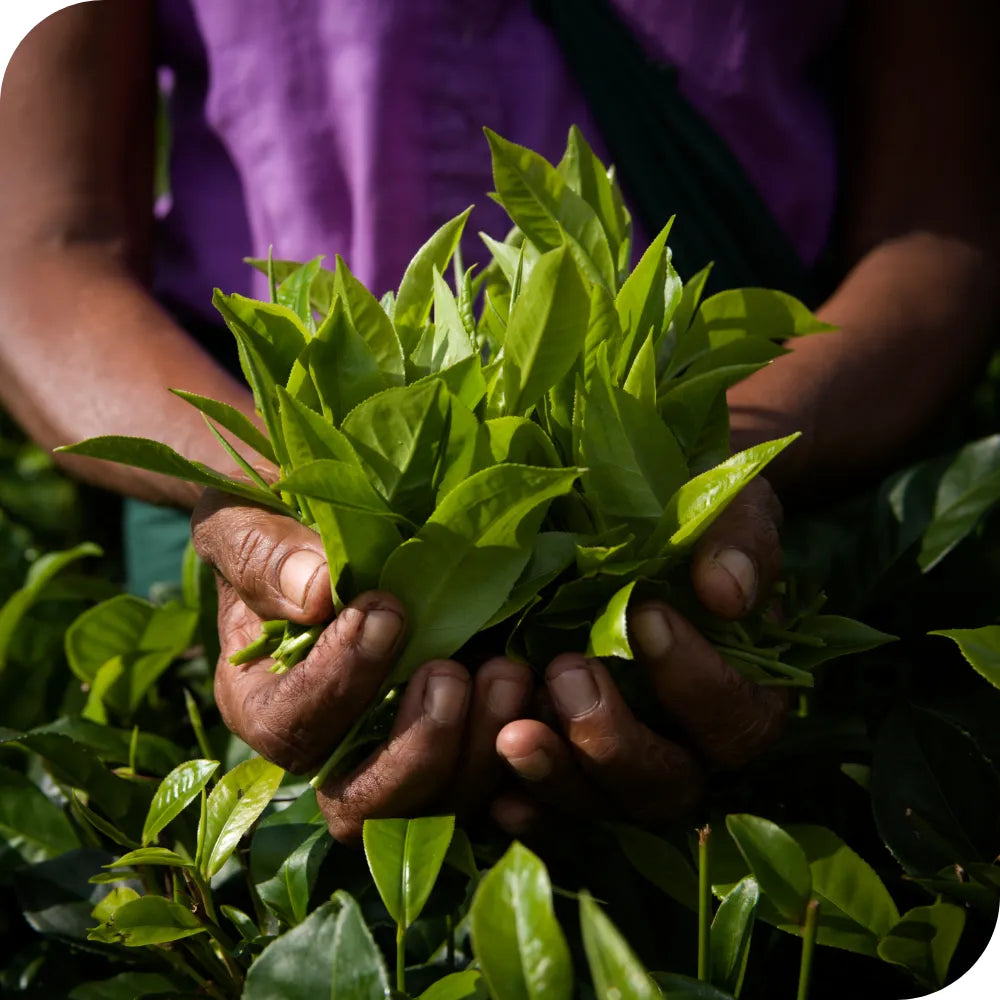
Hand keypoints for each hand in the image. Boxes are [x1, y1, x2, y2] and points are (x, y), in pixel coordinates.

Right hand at [191, 490, 532, 841]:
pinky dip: (524, 758)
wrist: (332, 522)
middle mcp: (327, 748)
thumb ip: (265, 554)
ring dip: (478, 752)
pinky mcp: (458, 743)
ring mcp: (397, 753)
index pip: (290, 727)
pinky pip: (492, 784)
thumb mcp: (249, 519)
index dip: (339, 683)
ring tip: (509, 673)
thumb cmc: (277, 522)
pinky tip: (544, 701)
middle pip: (361, 804)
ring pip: (434, 808)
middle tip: (453, 671)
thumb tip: (317, 592)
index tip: (385, 612)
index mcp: (265, 700)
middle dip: (417, 748)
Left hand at [492, 478, 786, 832]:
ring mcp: (621, 765)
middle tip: (567, 672)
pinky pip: (546, 807)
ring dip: (557, 777)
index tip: (647, 614)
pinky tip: (493, 791)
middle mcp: (685, 748)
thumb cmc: (698, 521)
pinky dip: (522, 803)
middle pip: (665, 786)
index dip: (695, 681)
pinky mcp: (567, 763)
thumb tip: (727, 592)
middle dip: (614, 741)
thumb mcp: (731, 511)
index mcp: (741, 697)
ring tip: (511, 734)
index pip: (735, 720)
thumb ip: (741, 543)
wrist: (644, 526)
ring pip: (600, 805)